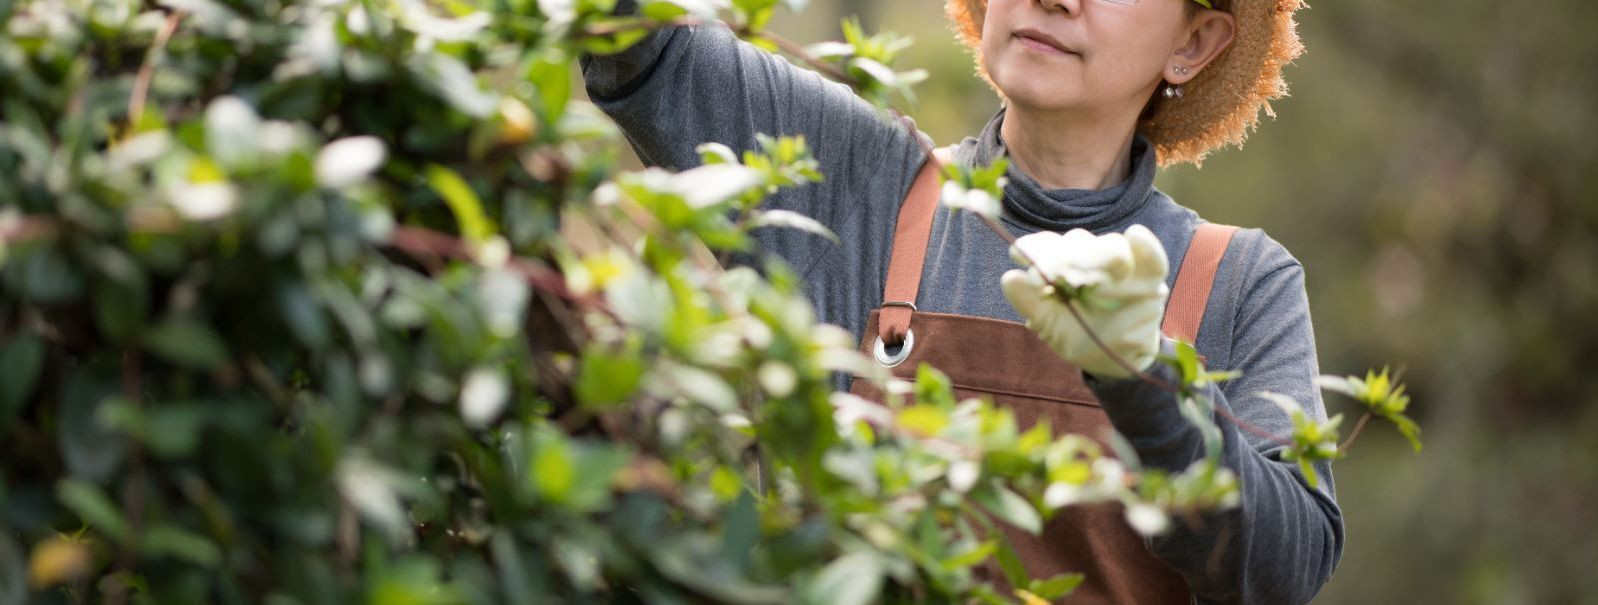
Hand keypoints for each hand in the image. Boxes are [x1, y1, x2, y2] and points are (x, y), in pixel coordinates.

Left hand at [1000, 225, 1169, 378]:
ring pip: (1110, 246)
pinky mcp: (1150, 273)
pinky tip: (1136, 236)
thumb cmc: (1082, 339)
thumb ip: (1030, 303)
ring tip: (1081, 281)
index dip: (1035, 247)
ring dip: (1094, 259)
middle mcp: (1091, 257)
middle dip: (1063, 256)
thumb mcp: (1051, 327)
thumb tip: (1009, 277)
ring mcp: (1123, 263)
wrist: (1119, 361)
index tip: (1017, 252)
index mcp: (1064, 265)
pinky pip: (1152, 255)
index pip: (1050, 245)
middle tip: (1050, 273)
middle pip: (1079, 242)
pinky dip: (1147, 247)